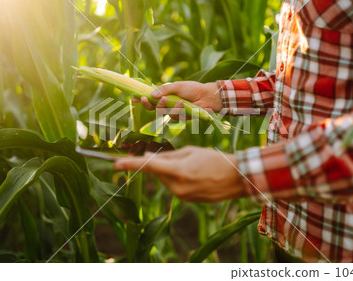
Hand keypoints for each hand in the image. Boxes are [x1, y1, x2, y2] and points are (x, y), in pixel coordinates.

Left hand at [114, 146, 245, 201]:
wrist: (237, 179)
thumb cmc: (216, 160)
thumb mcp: (191, 152)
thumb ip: (168, 156)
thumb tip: (149, 157)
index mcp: (178, 171)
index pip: (149, 167)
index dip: (130, 165)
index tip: (115, 164)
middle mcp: (177, 187)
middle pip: (158, 173)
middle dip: (160, 163)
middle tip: (175, 155)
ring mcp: (182, 196)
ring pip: (165, 180)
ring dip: (170, 171)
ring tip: (191, 165)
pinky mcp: (187, 201)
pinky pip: (175, 187)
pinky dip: (177, 179)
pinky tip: (193, 174)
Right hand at [132, 81, 222, 112]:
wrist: (208, 96)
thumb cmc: (193, 89)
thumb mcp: (177, 85)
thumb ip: (164, 89)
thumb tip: (152, 94)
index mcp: (164, 97)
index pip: (150, 100)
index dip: (142, 100)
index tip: (135, 98)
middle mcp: (168, 106)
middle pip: (154, 109)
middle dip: (150, 105)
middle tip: (150, 99)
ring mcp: (174, 113)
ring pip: (164, 114)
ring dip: (167, 107)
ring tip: (175, 100)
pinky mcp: (182, 119)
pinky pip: (175, 116)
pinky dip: (179, 110)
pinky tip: (184, 104)